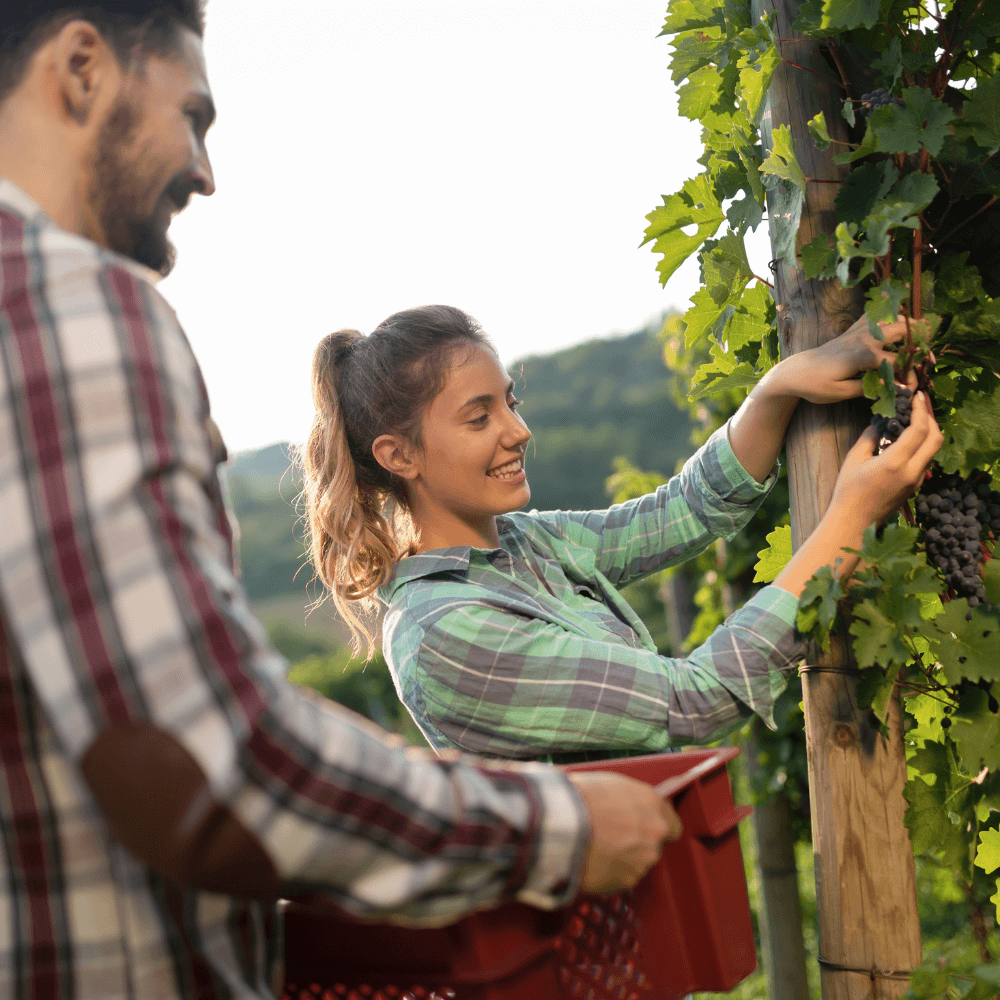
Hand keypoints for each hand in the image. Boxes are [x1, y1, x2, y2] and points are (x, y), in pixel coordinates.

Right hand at [567, 771, 682, 894]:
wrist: (563, 826)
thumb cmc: (580, 799)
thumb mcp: (610, 784)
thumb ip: (629, 799)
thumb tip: (626, 805)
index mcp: (652, 804)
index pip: (672, 823)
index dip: (656, 825)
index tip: (645, 827)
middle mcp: (654, 833)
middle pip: (655, 844)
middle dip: (638, 842)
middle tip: (613, 835)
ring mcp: (642, 859)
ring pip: (639, 862)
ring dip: (624, 858)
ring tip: (599, 848)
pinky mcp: (627, 880)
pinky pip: (623, 877)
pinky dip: (612, 872)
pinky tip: (595, 860)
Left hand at [768, 314, 924, 404]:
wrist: (795, 371)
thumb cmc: (815, 385)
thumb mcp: (841, 393)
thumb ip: (869, 388)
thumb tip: (893, 387)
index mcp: (863, 355)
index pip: (898, 363)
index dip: (909, 376)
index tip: (913, 388)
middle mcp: (863, 338)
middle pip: (902, 331)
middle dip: (920, 343)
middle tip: (928, 358)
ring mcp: (858, 331)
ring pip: (892, 319)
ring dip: (909, 326)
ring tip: (922, 340)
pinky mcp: (853, 330)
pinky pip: (876, 316)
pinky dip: (890, 316)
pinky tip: (899, 325)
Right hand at [828, 390, 943, 528]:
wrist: (855, 521)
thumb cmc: (848, 491)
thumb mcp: (854, 459)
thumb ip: (870, 437)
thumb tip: (881, 421)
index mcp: (895, 463)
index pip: (918, 430)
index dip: (921, 410)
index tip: (917, 396)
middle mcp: (912, 472)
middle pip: (935, 438)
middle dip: (931, 418)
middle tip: (921, 404)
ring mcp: (917, 480)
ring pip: (933, 450)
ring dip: (929, 431)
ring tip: (916, 419)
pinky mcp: (915, 486)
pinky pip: (926, 460)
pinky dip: (923, 445)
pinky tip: (910, 439)